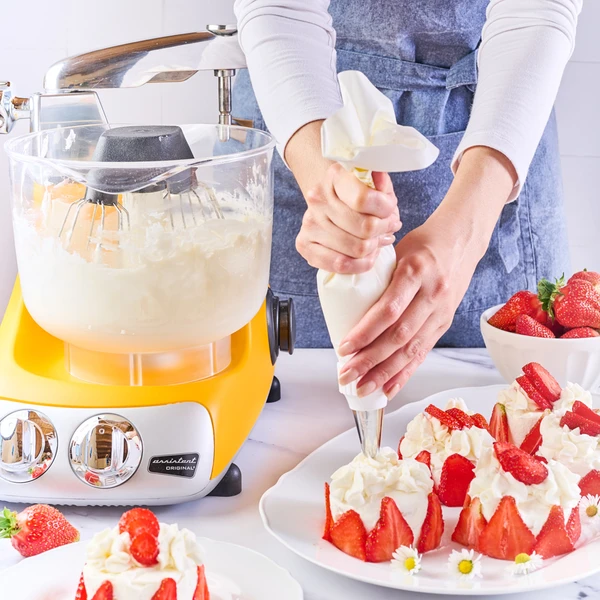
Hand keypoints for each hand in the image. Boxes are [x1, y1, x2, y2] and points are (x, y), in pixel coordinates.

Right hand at [295, 164, 401, 273]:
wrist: (330, 203)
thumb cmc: (357, 196)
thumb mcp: (376, 185)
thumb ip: (383, 188)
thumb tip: (384, 196)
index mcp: (335, 176)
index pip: (364, 199)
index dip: (385, 210)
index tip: (389, 212)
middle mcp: (317, 198)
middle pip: (365, 228)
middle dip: (382, 231)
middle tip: (385, 230)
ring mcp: (309, 223)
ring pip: (357, 249)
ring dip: (374, 248)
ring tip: (376, 241)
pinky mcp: (304, 245)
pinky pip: (340, 264)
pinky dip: (360, 264)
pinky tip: (365, 255)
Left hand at [336, 146, 517, 396]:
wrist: (461, 240)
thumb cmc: (423, 243)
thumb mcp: (396, 250)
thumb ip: (376, 276)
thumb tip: (343, 303)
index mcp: (416, 271)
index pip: (388, 310)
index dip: (365, 333)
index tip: (344, 348)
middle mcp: (432, 295)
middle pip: (398, 336)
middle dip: (370, 361)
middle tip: (346, 375)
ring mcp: (441, 312)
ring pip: (411, 350)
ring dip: (384, 373)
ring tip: (362, 388)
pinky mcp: (444, 324)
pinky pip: (423, 353)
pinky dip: (404, 374)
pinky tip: (388, 388)